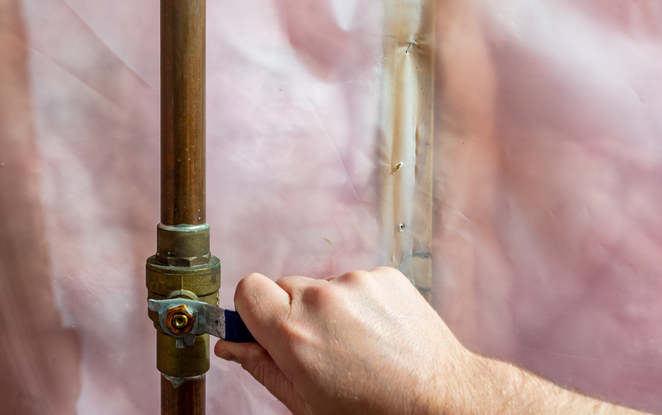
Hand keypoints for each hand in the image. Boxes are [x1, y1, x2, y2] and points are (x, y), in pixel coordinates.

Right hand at [213, 267, 477, 414]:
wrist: (446, 403)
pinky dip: (361, 304)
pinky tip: (381, 335)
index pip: (246, 289)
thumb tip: (230, 345)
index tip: (265, 329)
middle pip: (284, 287)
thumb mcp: (306, 403)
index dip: (252, 310)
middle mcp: (322, 299)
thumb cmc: (374, 413)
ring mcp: (357, 283)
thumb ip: (261, 367)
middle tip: (321, 351)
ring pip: (322, 286)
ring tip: (360, 348)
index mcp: (294, 333)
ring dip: (331, 310)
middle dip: (293, 314)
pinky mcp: (386, 275)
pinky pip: (356, 283)